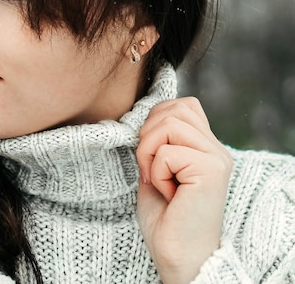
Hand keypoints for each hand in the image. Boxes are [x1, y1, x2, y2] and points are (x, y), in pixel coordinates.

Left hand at [136, 97, 231, 283]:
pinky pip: (168, 151)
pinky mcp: (211, 170)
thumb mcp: (156, 170)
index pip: (183, 105)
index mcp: (205, 147)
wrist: (178, 255)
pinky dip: (157, 172)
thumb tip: (144, 115)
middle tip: (149, 169)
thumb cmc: (165, 219)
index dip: (156, 120)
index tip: (149, 154)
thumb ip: (158, 141)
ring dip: (150, 152)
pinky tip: (168, 193)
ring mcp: (216, 158)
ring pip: (170, 122)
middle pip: (174, 108)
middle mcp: (216, 150)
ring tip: (157, 179)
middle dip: (147, 135)